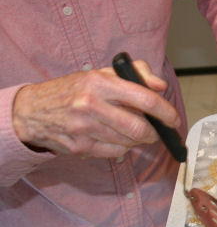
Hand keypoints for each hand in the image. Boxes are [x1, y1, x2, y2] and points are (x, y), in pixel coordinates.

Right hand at [12, 61, 179, 157]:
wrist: (32, 111)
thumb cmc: (73, 90)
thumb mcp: (102, 74)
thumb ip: (136, 74)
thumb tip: (160, 85)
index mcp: (100, 83)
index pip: (144, 99)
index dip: (165, 112)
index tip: (173, 119)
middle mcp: (91, 105)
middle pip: (140, 129)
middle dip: (155, 133)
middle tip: (157, 130)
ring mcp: (85, 129)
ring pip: (129, 143)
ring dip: (138, 140)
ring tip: (132, 130)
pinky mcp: (81, 148)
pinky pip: (116, 152)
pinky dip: (123, 147)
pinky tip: (115, 137)